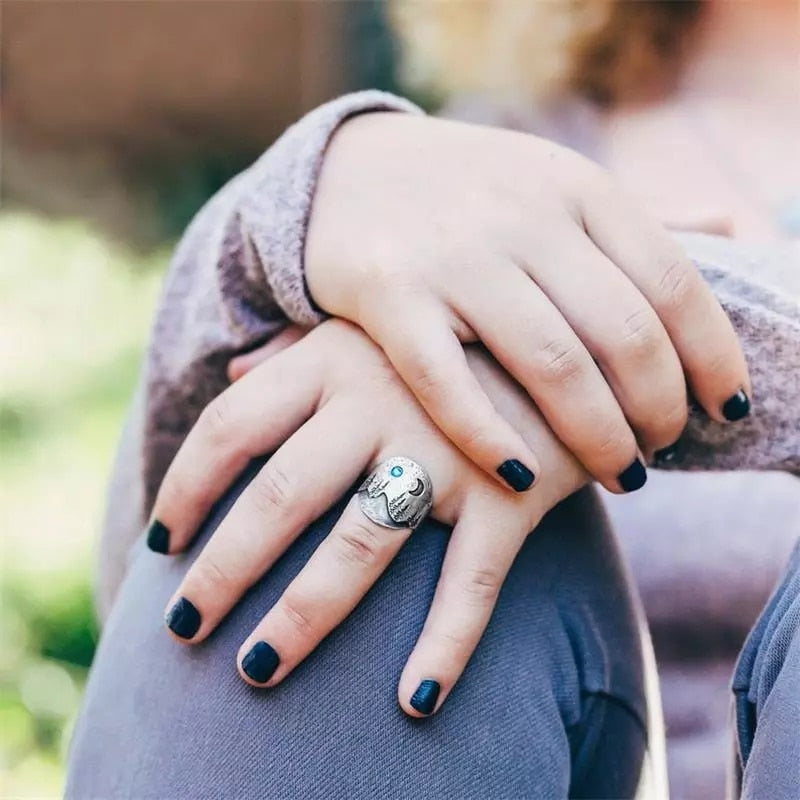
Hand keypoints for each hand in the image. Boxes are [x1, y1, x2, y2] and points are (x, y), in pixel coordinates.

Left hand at [151, 320, 586, 715]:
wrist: (566, 335)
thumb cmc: (451, 337)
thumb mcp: (371, 325)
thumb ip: (298, 347)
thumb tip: (233, 374)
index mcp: (334, 357)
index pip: (231, 425)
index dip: (185, 488)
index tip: (161, 542)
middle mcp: (380, 400)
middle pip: (279, 498)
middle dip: (221, 572)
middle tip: (180, 630)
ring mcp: (447, 446)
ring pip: (358, 549)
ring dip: (301, 619)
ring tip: (255, 670)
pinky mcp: (512, 492)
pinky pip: (472, 581)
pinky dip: (446, 643)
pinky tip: (414, 700)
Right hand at [305, 113, 750, 493]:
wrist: (347, 171)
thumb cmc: (469, 195)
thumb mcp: (556, 185)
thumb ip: (637, 218)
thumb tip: (736, 232)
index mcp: (577, 189)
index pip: (673, 283)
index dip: (712, 358)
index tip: (724, 411)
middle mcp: (524, 218)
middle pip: (623, 335)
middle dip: (657, 410)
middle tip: (657, 451)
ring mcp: (454, 257)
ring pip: (551, 365)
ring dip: (596, 437)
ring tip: (618, 475)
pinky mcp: (388, 294)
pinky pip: (447, 382)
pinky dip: (488, 437)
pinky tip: (520, 479)